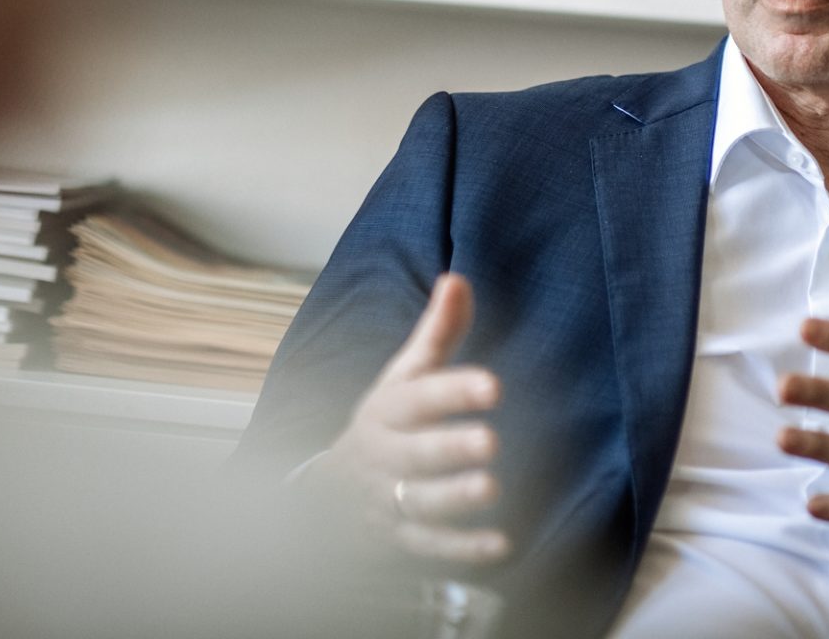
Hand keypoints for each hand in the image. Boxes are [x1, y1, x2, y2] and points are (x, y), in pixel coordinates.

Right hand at [313, 274, 508, 563]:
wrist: (328, 493)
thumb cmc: (386, 422)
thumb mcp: (404, 376)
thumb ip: (437, 332)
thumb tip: (458, 278)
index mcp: (388, 410)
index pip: (419, 397)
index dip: (454, 391)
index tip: (493, 385)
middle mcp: (385, 455)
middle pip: (416, 452)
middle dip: (451, 448)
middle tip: (491, 442)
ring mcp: (388, 500)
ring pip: (420, 501)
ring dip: (456, 497)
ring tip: (492, 489)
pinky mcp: (399, 539)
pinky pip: (429, 546)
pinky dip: (463, 550)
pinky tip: (500, 545)